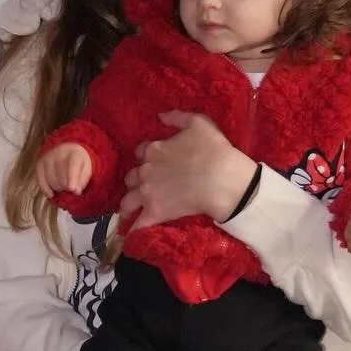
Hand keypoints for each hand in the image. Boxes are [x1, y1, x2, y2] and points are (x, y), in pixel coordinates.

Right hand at [37, 143, 91, 198]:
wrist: (68, 150)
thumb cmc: (78, 163)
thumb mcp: (86, 170)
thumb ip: (82, 181)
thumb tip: (75, 192)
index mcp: (75, 153)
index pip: (72, 167)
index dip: (72, 179)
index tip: (72, 189)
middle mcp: (59, 153)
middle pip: (61, 177)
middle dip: (66, 187)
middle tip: (70, 188)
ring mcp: (48, 157)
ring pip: (51, 181)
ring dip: (58, 188)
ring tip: (63, 186)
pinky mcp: (40, 163)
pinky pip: (40, 180)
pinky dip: (45, 190)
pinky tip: (51, 194)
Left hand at [119, 112, 256, 229]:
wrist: (223, 179)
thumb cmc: (214, 150)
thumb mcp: (199, 123)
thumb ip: (177, 117)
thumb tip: (160, 115)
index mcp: (153, 150)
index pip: (141, 152)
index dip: (147, 157)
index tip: (153, 162)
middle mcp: (145, 171)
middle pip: (131, 177)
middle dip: (136, 181)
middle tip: (145, 187)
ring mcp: (147, 193)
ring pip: (127, 201)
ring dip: (128, 205)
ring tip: (129, 212)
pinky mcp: (154, 212)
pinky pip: (137, 224)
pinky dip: (133, 229)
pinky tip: (130, 235)